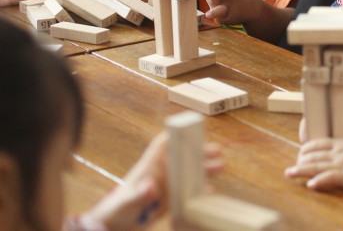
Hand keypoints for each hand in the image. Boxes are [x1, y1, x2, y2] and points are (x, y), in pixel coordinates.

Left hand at [86, 132, 222, 230]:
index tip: (193, 129)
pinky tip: (210, 193)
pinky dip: (199, 192)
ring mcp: (164, 188)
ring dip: (203, 170)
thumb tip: (152, 185)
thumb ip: (139, 195)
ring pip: (187, 173)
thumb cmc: (116, 213)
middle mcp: (158, 175)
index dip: (177, 135)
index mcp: (148, 168)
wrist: (113, 230)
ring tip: (220, 168)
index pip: (163, 145)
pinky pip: (187, 193)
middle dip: (199, 152)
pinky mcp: (167, 202)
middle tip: (218, 151)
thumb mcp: (127, 205)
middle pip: (181, 157)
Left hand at [285, 132, 342, 190]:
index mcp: (342, 143)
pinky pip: (330, 178)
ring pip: (317, 166)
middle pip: (314, 156)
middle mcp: (338, 152)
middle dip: (300, 162)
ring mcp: (342, 163)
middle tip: (289, 170)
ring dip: (302, 171)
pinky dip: (320, 181)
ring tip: (290, 174)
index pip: (319, 143)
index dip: (308, 149)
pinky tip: (311, 184)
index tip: (300, 153)